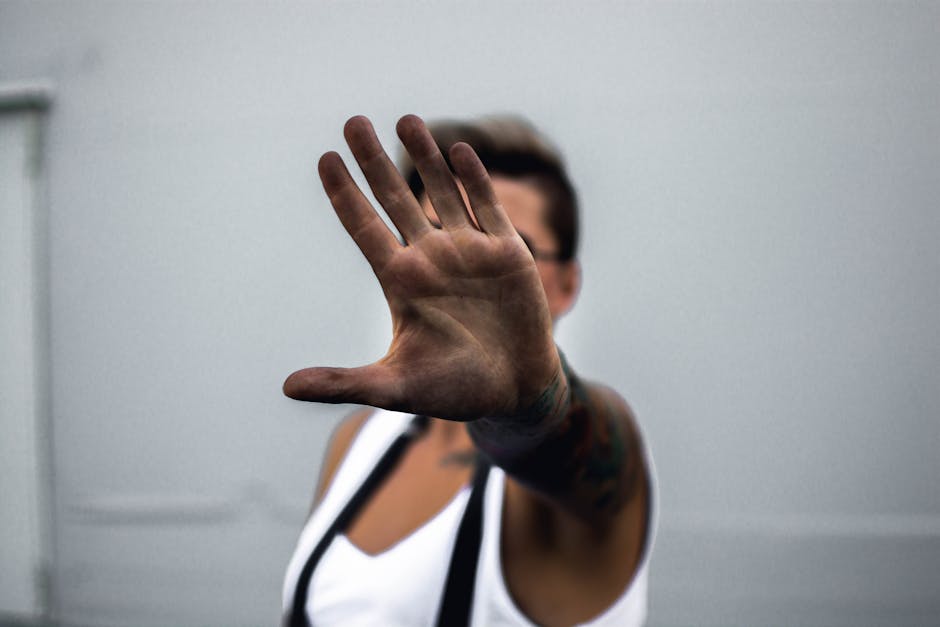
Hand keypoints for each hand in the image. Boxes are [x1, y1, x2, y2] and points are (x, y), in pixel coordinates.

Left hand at [284, 115, 562, 420]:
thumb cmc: (453, 390)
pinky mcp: (507, 253)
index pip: (364, 226)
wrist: (514, 391)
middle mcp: (430, 258)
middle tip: (353, 121)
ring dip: (425, 156)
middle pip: (395, 199)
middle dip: (374, 160)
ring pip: (442, 192)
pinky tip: (458, 150)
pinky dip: (473, 179)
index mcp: (400, 282)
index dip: (344, 193)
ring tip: (404, 120)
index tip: (324, 158)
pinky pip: (486, 207)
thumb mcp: (394, 387)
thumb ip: (345, 382)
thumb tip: (287, 387)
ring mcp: (469, 252)